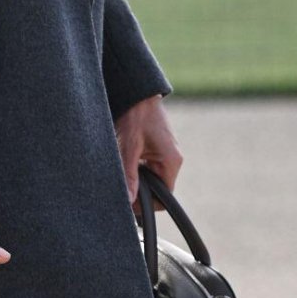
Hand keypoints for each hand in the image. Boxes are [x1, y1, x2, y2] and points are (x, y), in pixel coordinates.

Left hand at [114, 94, 181, 208]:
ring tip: (124, 167)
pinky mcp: (160, 148)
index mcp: (171, 161)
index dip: (147, 204)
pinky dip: (139, 168)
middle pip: (159, 189)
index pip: (165, 198)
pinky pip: (151, 167)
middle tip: (122, 184)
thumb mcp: (128, 148)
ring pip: (153, 178)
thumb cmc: (136, 116)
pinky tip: (128, 159)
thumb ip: (129, 176)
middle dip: (141, 191)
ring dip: (139, 178)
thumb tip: (128, 201)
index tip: (129, 201)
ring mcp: (168, 154)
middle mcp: (173, 159)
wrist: (138, 93)